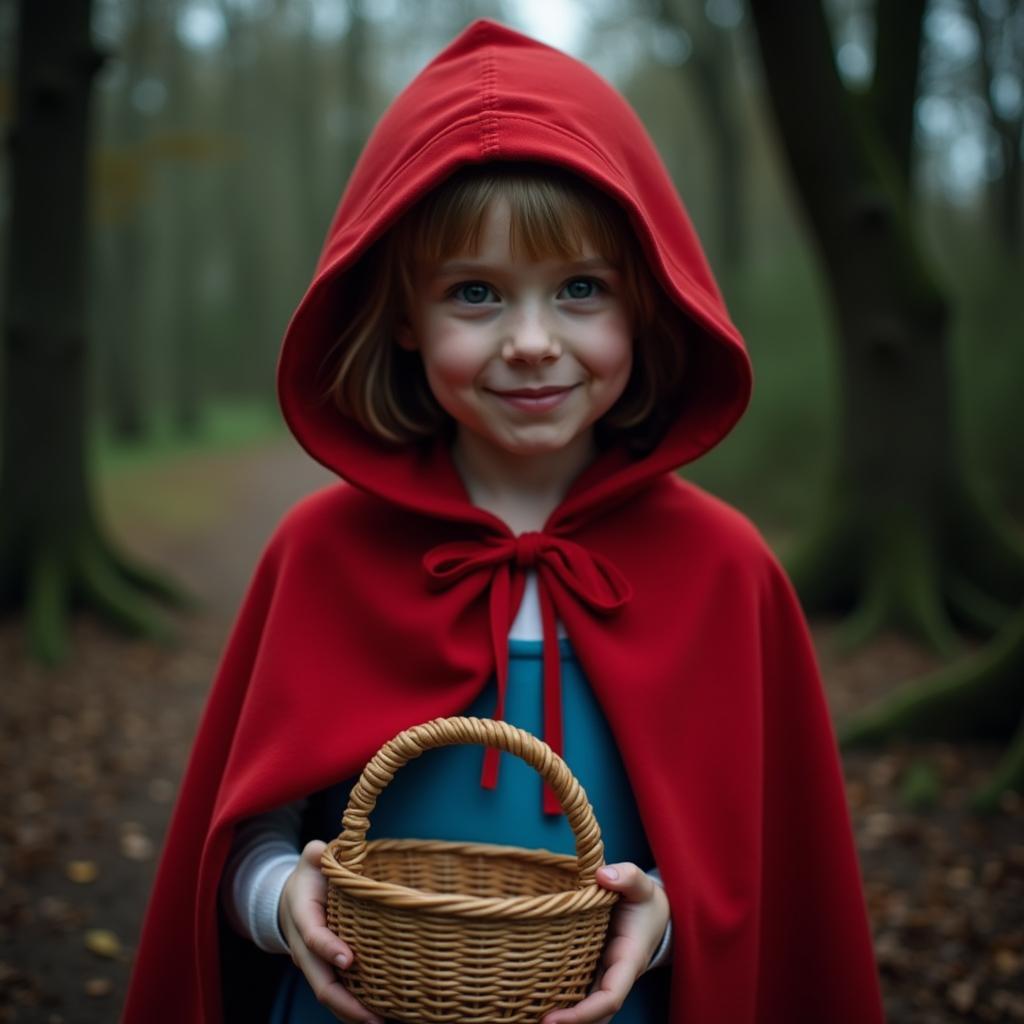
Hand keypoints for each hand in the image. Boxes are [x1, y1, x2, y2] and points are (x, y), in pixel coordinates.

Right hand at [278, 840, 384, 1023]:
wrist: (288, 898)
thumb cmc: (310, 875)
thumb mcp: (311, 858)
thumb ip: (317, 854)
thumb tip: (325, 851)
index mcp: (303, 915)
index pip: (313, 936)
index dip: (328, 948)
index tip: (349, 959)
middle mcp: (305, 947)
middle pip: (320, 981)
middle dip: (344, 1002)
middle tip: (373, 1016)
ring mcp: (314, 964)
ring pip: (328, 994)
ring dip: (351, 1012)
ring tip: (381, 1022)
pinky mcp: (325, 971)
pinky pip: (337, 993)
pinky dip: (353, 1008)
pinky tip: (380, 1015)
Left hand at [540, 862, 669, 1023]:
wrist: (655, 912)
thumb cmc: (644, 901)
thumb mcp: (640, 884)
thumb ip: (627, 876)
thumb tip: (602, 875)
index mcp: (627, 960)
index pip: (609, 997)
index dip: (583, 1014)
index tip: (553, 1020)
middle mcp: (615, 975)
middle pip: (596, 1014)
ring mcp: (604, 975)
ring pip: (586, 1006)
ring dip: (565, 1016)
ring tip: (526, 1016)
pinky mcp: (593, 969)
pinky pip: (579, 991)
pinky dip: (562, 999)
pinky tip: (535, 997)